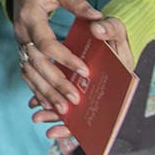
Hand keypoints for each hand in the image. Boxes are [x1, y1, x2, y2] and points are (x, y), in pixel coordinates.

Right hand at [11, 0, 100, 112]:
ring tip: (63, 110)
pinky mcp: (21, 47)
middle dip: (55, 84)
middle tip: (74, 100)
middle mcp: (21, 33)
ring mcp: (19, 42)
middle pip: (37, 64)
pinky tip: (47, 101)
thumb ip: (78, 3)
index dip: (65, 59)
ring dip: (45, 92)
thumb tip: (98, 19)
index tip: (85, 71)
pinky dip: (36, 88)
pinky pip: (26, 71)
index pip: (47, 43)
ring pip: (29, 72)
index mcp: (31, 18)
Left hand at [29, 16, 132, 150]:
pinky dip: (50, 98)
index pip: (106, 108)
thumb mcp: (115, 27)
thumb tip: (98, 29)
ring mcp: (87, 89)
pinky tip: (35, 102)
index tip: (68, 119)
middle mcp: (104, 91)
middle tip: (46, 127)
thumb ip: (109, 29)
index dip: (88, 117)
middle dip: (65, 122)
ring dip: (54, 112)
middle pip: (86, 113)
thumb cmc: (112, 33)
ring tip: (36, 116)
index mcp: (119, 83)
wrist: (106, 32)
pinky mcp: (75, 84)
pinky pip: (62, 95)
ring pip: (72, 106)